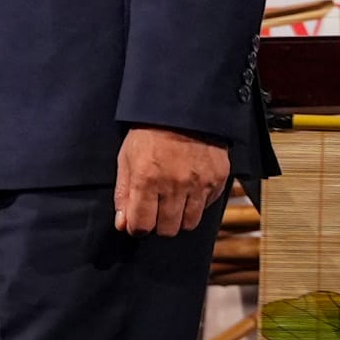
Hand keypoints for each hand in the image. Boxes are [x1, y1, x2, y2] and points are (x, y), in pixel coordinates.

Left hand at [114, 127, 228, 236]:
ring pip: (189, 223)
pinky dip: (196, 204)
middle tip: (155, 209)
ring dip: (178, 218)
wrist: (182, 110)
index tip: (137, 222)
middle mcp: (174, 184)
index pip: (142, 224)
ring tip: (172, 200)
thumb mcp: (126, 158)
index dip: (136, 227)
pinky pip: (206, 207)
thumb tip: (122, 224)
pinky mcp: (217, 180)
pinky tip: (188, 188)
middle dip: (158, 224)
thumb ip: (123, 193)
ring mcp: (199, 183)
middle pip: (167, 229)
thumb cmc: (148, 133)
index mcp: (146, 178)